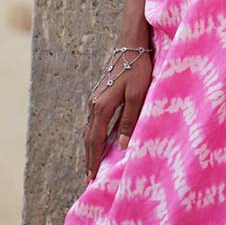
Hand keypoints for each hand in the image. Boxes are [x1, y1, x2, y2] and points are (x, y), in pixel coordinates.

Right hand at [82, 47, 154, 182]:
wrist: (130, 45)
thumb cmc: (137, 69)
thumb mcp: (137, 95)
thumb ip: (128, 120)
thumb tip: (120, 146)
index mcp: (102, 107)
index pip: (94, 140)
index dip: (93, 160)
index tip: (91, 179)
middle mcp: (93, 105)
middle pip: (87, 137)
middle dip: (88, 158)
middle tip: (88, 178)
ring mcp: (94, 99)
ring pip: (88, 129)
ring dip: (88, 147)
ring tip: (91, 164)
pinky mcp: (98, 95)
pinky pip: (91, 121)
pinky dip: (91, 135)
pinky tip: (96, 140)